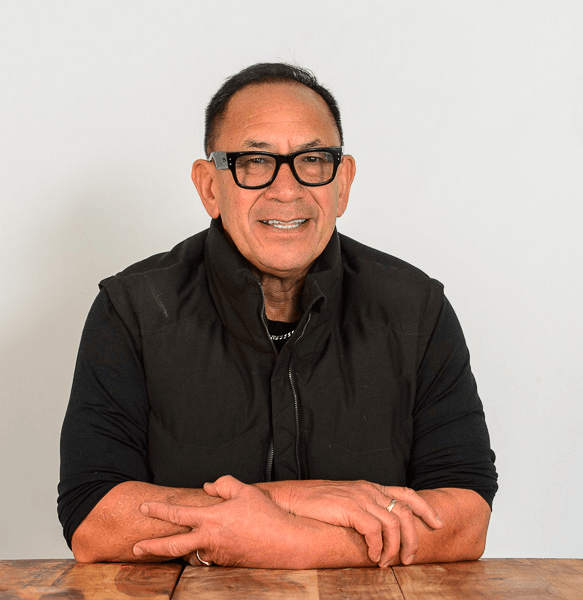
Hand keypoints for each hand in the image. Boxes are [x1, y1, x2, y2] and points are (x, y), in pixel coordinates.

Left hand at [133, 476, 304, 567]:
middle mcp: (209, 539)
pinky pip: (208, 555)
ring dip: (179, 551)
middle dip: (152, 547)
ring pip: (191, 553)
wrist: (284, 542)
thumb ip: (223, 484)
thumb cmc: (265, 514)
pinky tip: (206, 545)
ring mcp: (217, 554)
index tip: (143, 507)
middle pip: (173, 546)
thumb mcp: (245, 491)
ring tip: (166, 549)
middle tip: (136, 548)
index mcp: (211, 518)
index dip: (158, 510)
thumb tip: (208, 487)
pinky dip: (202, 550)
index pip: (177, 514)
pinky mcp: (226, 563)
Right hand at [264, 480, 442, 566]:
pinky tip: (371, 555)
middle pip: (406, 512)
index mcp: (369, 487)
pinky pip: (374, 530)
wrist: (292, 499)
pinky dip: (377, 547)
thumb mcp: (346, 501)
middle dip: (413, 538)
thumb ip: (363, 509)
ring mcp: (359, 497)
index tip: (437, 523)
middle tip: (409, 558)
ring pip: (393, 524)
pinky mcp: (349, 508)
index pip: (406, 493)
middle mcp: (368, 490)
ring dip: (394, 549)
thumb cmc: (316, 504)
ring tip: (385, 562)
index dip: (425, 508)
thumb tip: (380, 531)